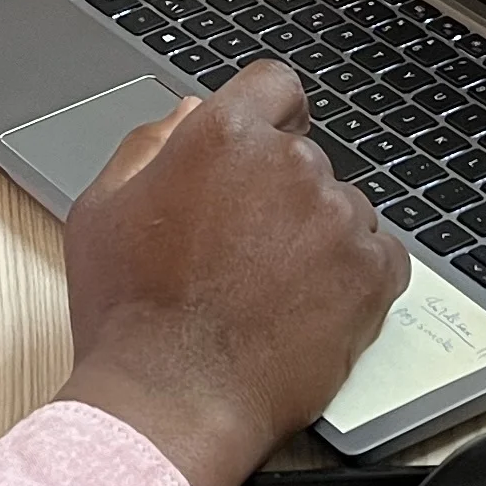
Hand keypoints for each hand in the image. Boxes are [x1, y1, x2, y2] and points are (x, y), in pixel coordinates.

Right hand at [55, 62, 406, 485]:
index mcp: (222, 134)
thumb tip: (188, 111)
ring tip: (270, 290)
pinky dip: (357, 277)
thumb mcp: (103, 209)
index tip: (263, 150)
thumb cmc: (129, 314)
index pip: (275, 84)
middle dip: (281, 193)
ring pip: (342, 208)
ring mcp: (335, 218)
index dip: (269, 115)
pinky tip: (311, 306)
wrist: (170, 400)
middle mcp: (288, 164)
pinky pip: (382, 255)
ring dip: (318, 237)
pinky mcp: (370, 274)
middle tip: (244, 249)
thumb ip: (148, 144)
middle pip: (304, 157)